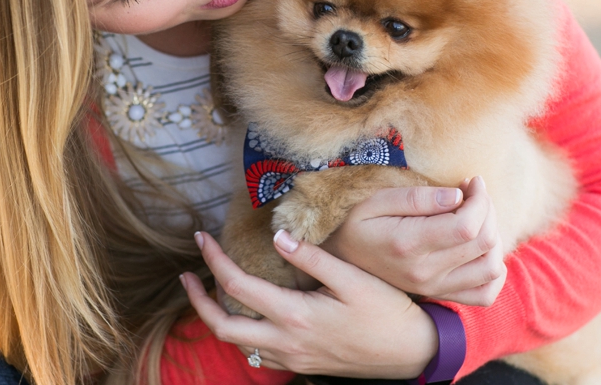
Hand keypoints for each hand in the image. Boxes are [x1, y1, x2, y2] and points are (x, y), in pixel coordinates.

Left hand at [180, 229, 437, 377]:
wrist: (412, 352)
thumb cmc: (387, 312)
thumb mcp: (353, 279)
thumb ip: (312, 258)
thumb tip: (278, 237)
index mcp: (294, 316)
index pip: (236, 287)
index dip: (213, 260)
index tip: (201, 238)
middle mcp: (286, 341)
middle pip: (222, 326)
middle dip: (197, 300)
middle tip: (188, 274)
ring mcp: (292, 356)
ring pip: (238, 344)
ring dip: (218, 318)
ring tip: (212, 291)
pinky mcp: (302, 362)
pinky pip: (258, 353)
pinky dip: (242, 334)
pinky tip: (248, 316)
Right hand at [321, 176, 505, 305]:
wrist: (341, 263)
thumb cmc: (356, 225)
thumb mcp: (375, 201)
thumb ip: (415, 198)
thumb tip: (457, 196)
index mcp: (409, 244)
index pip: (467, 225)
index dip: (479, 199)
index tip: (471, 181)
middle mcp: (426, 272)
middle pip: (484, 242)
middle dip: (487, 210)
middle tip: (472, 193)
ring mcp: (435, 287)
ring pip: (491, 268)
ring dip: (493, 237)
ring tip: (476, 217)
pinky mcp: (440, 295)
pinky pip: (484, 294)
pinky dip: (493, 271)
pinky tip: (480, 248)